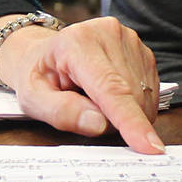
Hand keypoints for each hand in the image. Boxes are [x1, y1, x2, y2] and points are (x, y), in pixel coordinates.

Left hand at [0, 16, 164, 154]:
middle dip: (113, 121)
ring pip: (143, 97)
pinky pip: (150, 93)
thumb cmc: (36, 76)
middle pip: (130, 96)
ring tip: (92, 100)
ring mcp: (130, 41)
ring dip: (123, 113)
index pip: (110, 88)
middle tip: (84, 114)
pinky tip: (108, 96)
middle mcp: (109, 34)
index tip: (149, 147)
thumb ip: (61, 112)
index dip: (131, 120)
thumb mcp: (32, 98)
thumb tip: (98, 124)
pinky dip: (132, 105)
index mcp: (77, 42)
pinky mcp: (143, 51)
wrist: (41, 53)